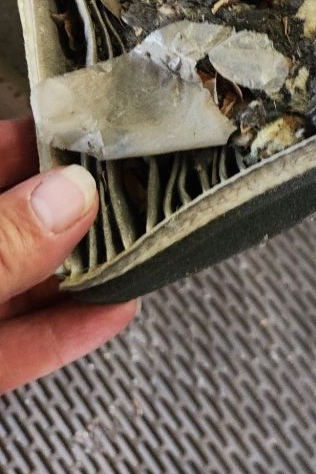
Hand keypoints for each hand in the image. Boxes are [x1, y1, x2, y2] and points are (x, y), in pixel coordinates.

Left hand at [0, 118, 136, 393]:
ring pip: (24, 280)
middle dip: (80, 205)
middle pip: (22, 218)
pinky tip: (113, 312)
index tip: (106, 131)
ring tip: (144, 246)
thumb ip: (3, 243)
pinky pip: (18, 342)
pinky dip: (64, 331)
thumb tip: (74, 194)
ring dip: (83, 269)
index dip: (47, 137)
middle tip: (143, 186)